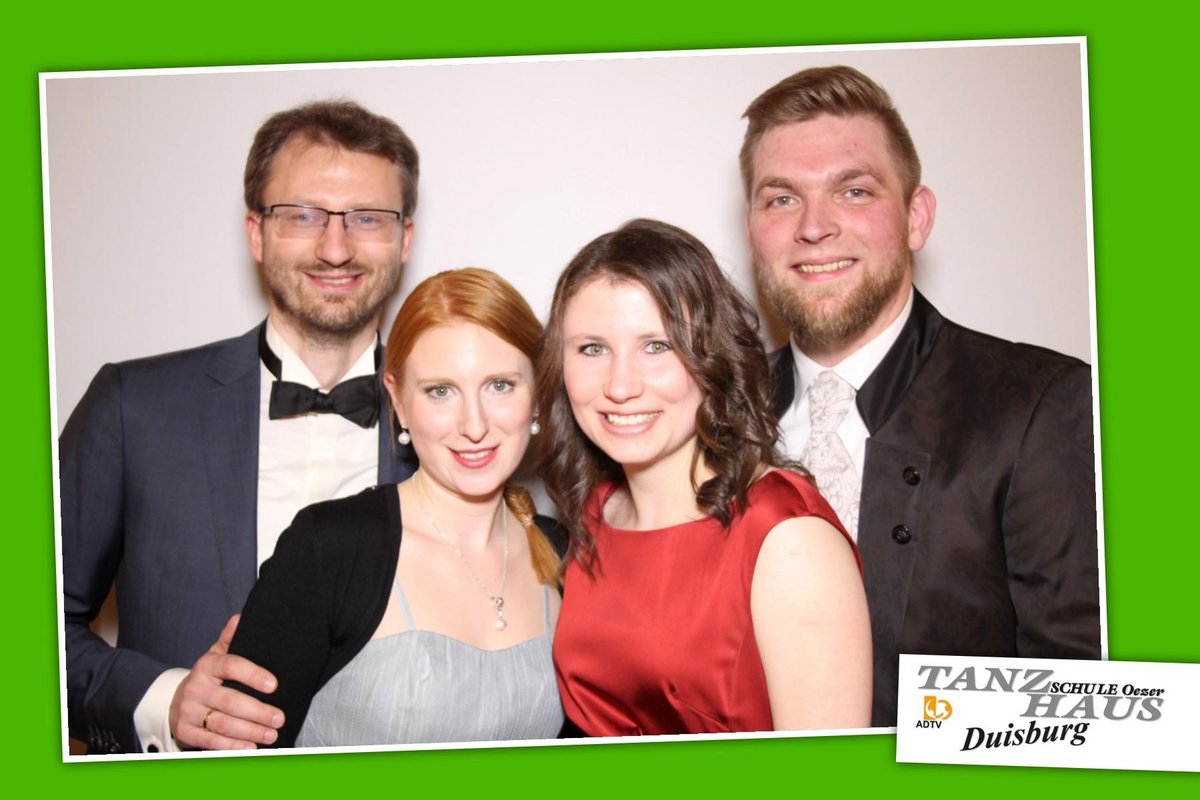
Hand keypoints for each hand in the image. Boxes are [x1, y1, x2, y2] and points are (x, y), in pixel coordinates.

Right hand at [168, 615, 283, 749]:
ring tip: (272, 734)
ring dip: (249, 731)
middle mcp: (195, 687)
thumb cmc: (209, 677)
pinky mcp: (186, 731)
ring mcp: (188, 711)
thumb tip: (242, 617)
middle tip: (280, 718)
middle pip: (230, 701)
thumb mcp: (218, 654)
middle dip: (258, 712)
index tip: (274, 685)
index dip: (253, 675)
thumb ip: (231, 638)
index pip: (231, 666)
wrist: (177, 701)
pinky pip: (211, 741)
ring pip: (222, 723)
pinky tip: (250, 748)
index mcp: (207, 665)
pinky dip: (232, 746)